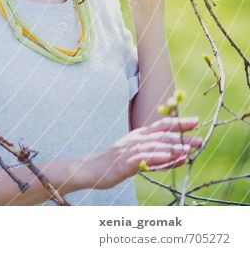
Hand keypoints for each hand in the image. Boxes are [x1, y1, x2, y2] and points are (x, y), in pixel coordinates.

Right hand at [80, 116, 201, 189]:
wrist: (90, 168)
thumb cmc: (114, 162)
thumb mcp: (135, 154)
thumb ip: (156, 153)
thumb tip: (180, 155)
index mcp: (138, 135)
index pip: (161, 126)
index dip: (178, 122)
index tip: (196, 120)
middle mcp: (135, 140)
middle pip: (161, 136)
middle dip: (182, 137)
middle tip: (200, 140)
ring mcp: (129, 151)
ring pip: (154, 146)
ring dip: (172, 147)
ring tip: (188, 149)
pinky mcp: (124, 164)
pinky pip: (143, 159)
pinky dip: (156, 157)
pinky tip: (168, 158)